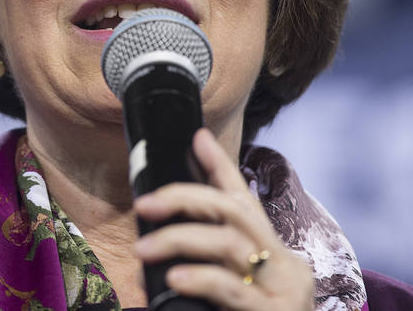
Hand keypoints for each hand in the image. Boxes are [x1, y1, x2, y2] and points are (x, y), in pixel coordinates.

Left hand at [132, 129, 313, 310]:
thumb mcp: (229, 285)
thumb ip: (204, 255)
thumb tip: (160, 225)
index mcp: (271, 251)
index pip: (242, 199)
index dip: (218, 166)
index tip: (195, 136)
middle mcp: (284, 264)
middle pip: (232, 211)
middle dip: (185, 196)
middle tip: (144, 203)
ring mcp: (283, 291)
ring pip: (228, 243)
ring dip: (179, 239)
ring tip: (143, 249)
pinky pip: (231, 289)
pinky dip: (198, 277)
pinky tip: (173, 277)